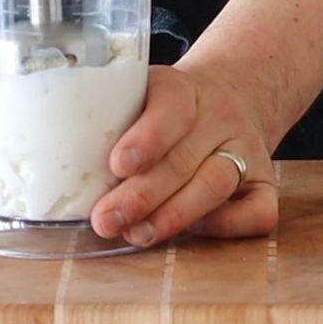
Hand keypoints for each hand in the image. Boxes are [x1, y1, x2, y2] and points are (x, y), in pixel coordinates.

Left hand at [90, 64, 278, 246]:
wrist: (230, 96)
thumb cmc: (163, 110)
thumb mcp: (138, 95)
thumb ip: (108, 120)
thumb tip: (57, 166)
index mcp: (182, 89)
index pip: (170, 109)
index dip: (146, 139)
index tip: (117, 164)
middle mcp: (219, 117)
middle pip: (183, 158)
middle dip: (141, 195)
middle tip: (106, 220)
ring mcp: (247, 149)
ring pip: (216, 184)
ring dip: (173, 216)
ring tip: (136, 234)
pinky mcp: (266, 182)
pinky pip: (257, 211)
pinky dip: (226, 227)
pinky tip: (190, 233)